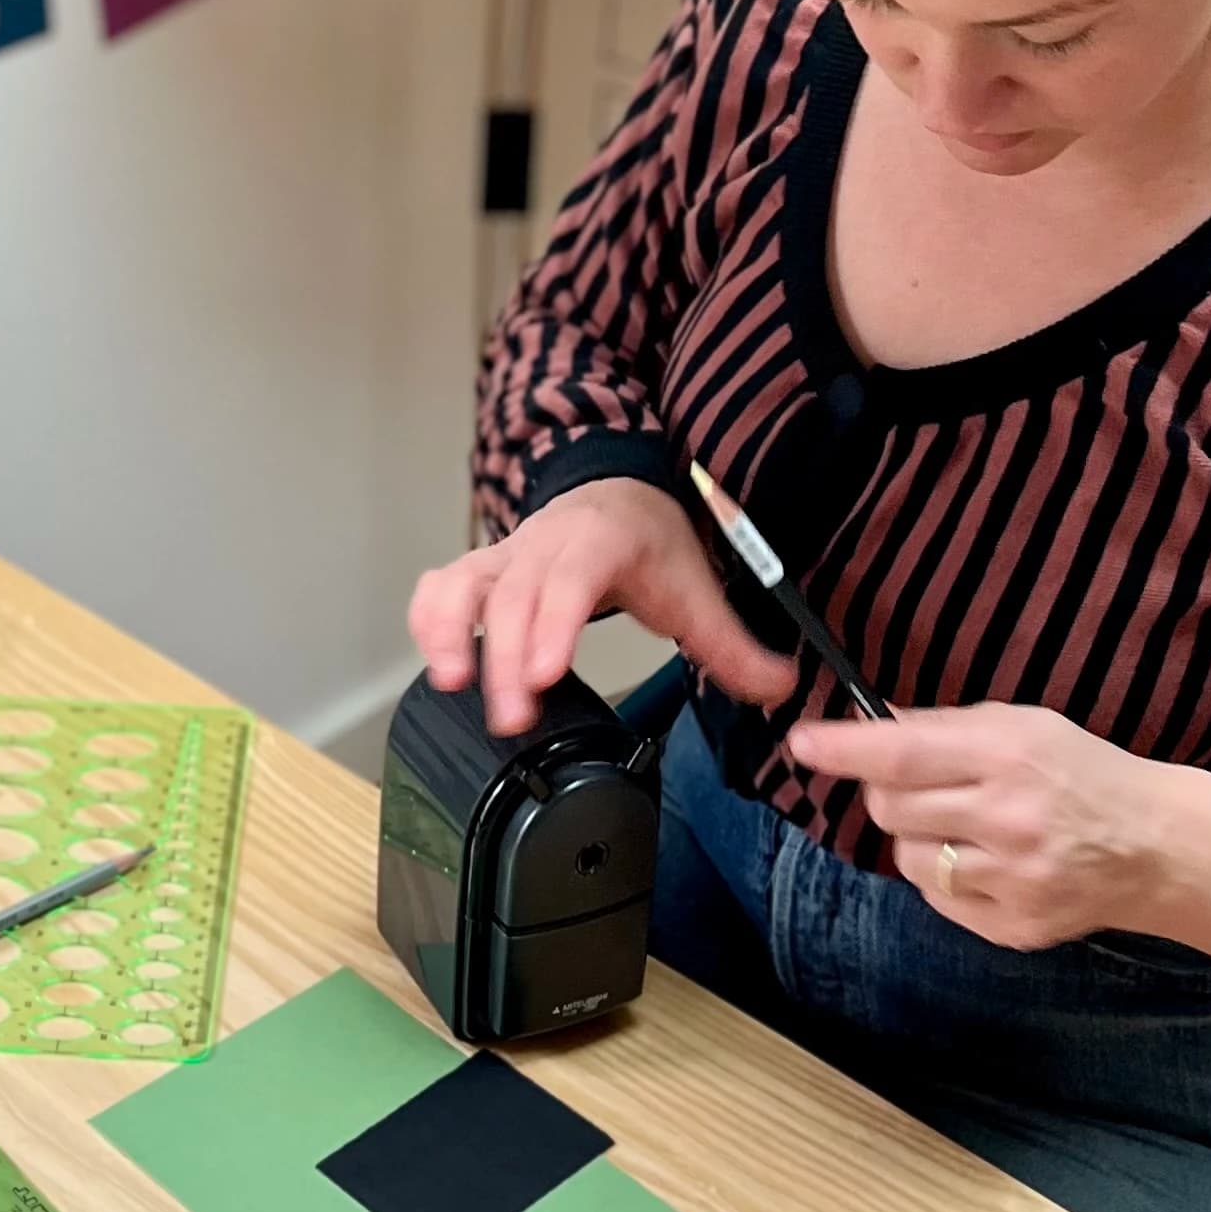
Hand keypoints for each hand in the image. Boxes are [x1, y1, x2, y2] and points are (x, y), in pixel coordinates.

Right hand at [408, 479, 800, 738]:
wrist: (616, 493)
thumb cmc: (648, 541)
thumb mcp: (696, 588)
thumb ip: (733, 646)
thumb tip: (780, 689)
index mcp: (600, 541)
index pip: (572, 578)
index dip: (555, 623)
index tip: (546, 673)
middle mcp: (544, 544)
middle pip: (513, 594)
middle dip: (506, 657)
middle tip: (512, 719)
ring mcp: (505, 556)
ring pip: (464, 584)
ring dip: (453, 632)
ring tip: (452, 684)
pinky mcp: (480, 573)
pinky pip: (441, 588)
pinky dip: (430, 621)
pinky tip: (437, 664)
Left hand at [786, 703, 1177, 952]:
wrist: (1153, 847)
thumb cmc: (1080, 771)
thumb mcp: (1020, 725)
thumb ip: (940, 725)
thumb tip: (866, 719)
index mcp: (1009, 756)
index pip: (902, 754)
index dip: (844, 749)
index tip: (803, 743)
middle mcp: (1008, 820)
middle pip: (892, 808)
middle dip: (886, 791)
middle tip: (921, 783)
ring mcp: (1012, 881)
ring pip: (908, 859)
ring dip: (918, 838)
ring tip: (963, 825)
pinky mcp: (1014, 927)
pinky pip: (939, 900)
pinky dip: (946, 878)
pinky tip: (986, 860)